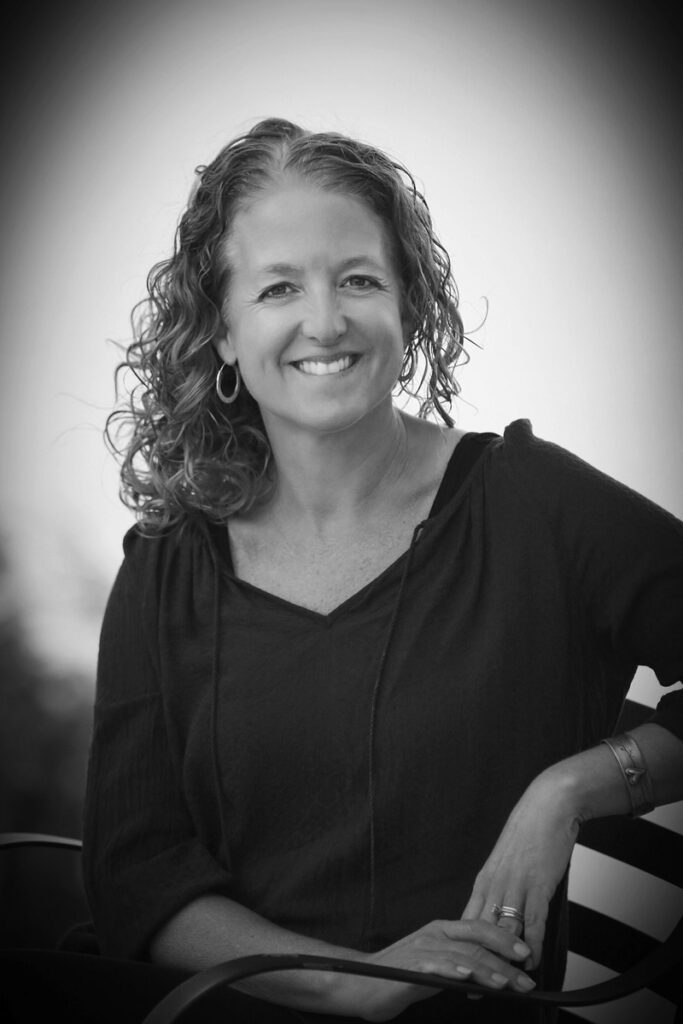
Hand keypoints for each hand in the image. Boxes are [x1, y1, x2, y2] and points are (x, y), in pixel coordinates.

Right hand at [347, 918, 535, 1021]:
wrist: (360, 981)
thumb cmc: (400, 975)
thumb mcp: (436, 966)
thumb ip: (460, 964)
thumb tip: (494, 973)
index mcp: (441, 930)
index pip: (479, 928)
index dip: (504, 939)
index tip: (527, 954)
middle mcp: (433, 935)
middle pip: (476, 941)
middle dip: (505, 959)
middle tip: (526, 976)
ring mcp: (422, 949)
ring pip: (462, 955)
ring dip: (487, 970)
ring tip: (508, 983)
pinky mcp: (410, 967)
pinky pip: (436, 966)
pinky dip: (454, 970)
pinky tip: (469, 978)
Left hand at [462, 770, 580, 968]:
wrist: (548, 806)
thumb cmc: (529, 834)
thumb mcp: (507, 865)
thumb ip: (502, 891)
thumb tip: (501, 918)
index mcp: (484, 882)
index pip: (467, 923)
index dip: (463, 951)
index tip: (459, 972)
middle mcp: (494, 885)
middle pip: (481, 933)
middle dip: (479, 963)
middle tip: (476, 989)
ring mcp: (515, 886)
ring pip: (504, 933)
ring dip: (505, 961)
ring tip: (505, 985)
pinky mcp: (537, 885)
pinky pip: (532, 923)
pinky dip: (530, 946)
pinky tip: (530, 962)